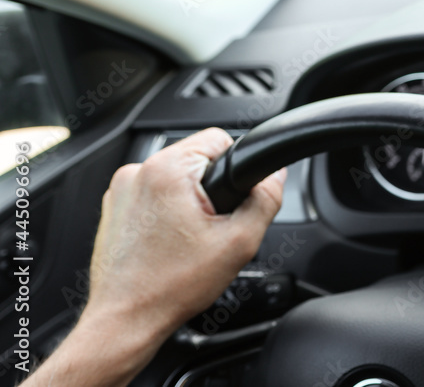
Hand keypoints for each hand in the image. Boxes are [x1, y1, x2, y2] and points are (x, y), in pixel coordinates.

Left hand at [23, 128, 284, 386]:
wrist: (127, 318)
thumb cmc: (170, 286)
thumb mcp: (239, 243)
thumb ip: (265, 200)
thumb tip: (275, 176)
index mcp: (167, 170)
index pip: (219, 139)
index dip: (235, 170)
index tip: (228, 202)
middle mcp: (138, 172)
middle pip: (196, 160)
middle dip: (210, 190)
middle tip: (208, 229)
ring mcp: (121, 190)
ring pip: (175, 179)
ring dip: (188, 201)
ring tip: (187, 239)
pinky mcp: (114, 207)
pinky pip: (154, 195)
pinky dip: (166, 212)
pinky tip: (169, 242)